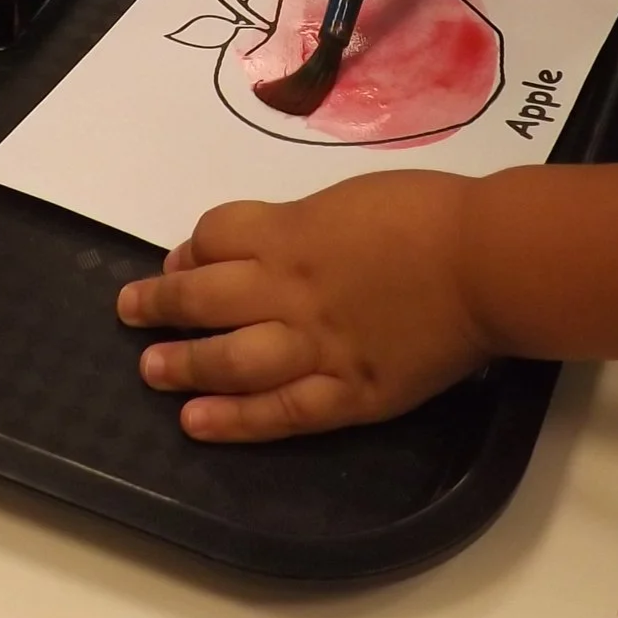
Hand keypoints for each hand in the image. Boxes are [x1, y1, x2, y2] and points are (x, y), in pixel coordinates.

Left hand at [118, 171, 492, 441]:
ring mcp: (315, 347)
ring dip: (183, 364)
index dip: (191, 247)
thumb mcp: (351, 195)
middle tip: (132, 310)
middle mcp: (288, 292)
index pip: (216, 237)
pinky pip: (280, 412)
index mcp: (291, 234)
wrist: (486, 262)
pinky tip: (196, 422)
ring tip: (150, 370)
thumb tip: (268, 239)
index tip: (182, 257)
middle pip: (204, 297)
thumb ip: (303, 221)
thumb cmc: (429, 213)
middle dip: (161, 303)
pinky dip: (234, 420)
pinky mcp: (348, 394)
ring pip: (229, 360)